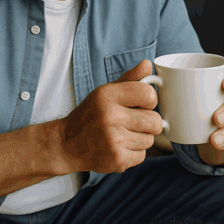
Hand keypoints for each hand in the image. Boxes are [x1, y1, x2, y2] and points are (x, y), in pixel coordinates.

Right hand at [59, 59, 161, 173]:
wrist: (67, 143)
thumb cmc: (91, 114)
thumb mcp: (106, 91)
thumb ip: (130, 79)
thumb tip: (148, 64)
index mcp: (107, 95)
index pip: (149, 94)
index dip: (149, 100)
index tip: (140, 104)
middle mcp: (110, 116)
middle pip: (155, 121)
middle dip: (148, 122)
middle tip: (133, 122)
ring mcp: (113, 140)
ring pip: (150, 140)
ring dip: (141, 138)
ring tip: (122, 135)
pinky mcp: (116, 159)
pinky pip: (142, 155)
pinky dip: (134, 153)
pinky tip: (119, 147)